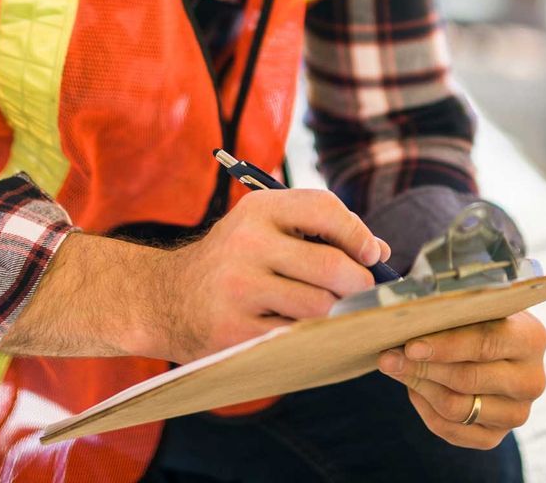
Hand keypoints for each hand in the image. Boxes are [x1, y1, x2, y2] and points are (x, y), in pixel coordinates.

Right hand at [150, 189, 389, 362]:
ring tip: (337, 311)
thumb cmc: (233, 262)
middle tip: (363, 292)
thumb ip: (320, 233)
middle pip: (331, 266)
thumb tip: (380, 252)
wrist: (165, 298)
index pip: (324, 208)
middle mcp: (247, 244)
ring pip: (319, 306)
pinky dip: (314, 336)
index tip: (370, 253)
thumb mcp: (264, 230)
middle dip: (360, 283)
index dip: (357, 232)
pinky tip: (311, 332)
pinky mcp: (235, 331)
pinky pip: (297, 336)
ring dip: (339, 313)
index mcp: (259, 210)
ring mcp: (239, 289)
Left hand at [377, 311, 545, 448]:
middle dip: (423, 367)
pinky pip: (452, 431)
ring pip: (457, 408)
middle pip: (467, 379)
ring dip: (420, 387)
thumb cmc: (479, 319)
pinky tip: (413, 388)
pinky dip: (425, 410)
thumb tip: (405, 318)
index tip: (411, 345)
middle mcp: (532, 380)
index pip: (486, 344)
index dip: (445, 346)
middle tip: (389, 357)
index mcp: (532, 339)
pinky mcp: (496, 436)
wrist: (496, 349)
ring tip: (396, 368)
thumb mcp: (474, 307)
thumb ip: (449, 310)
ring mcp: (517, 413)